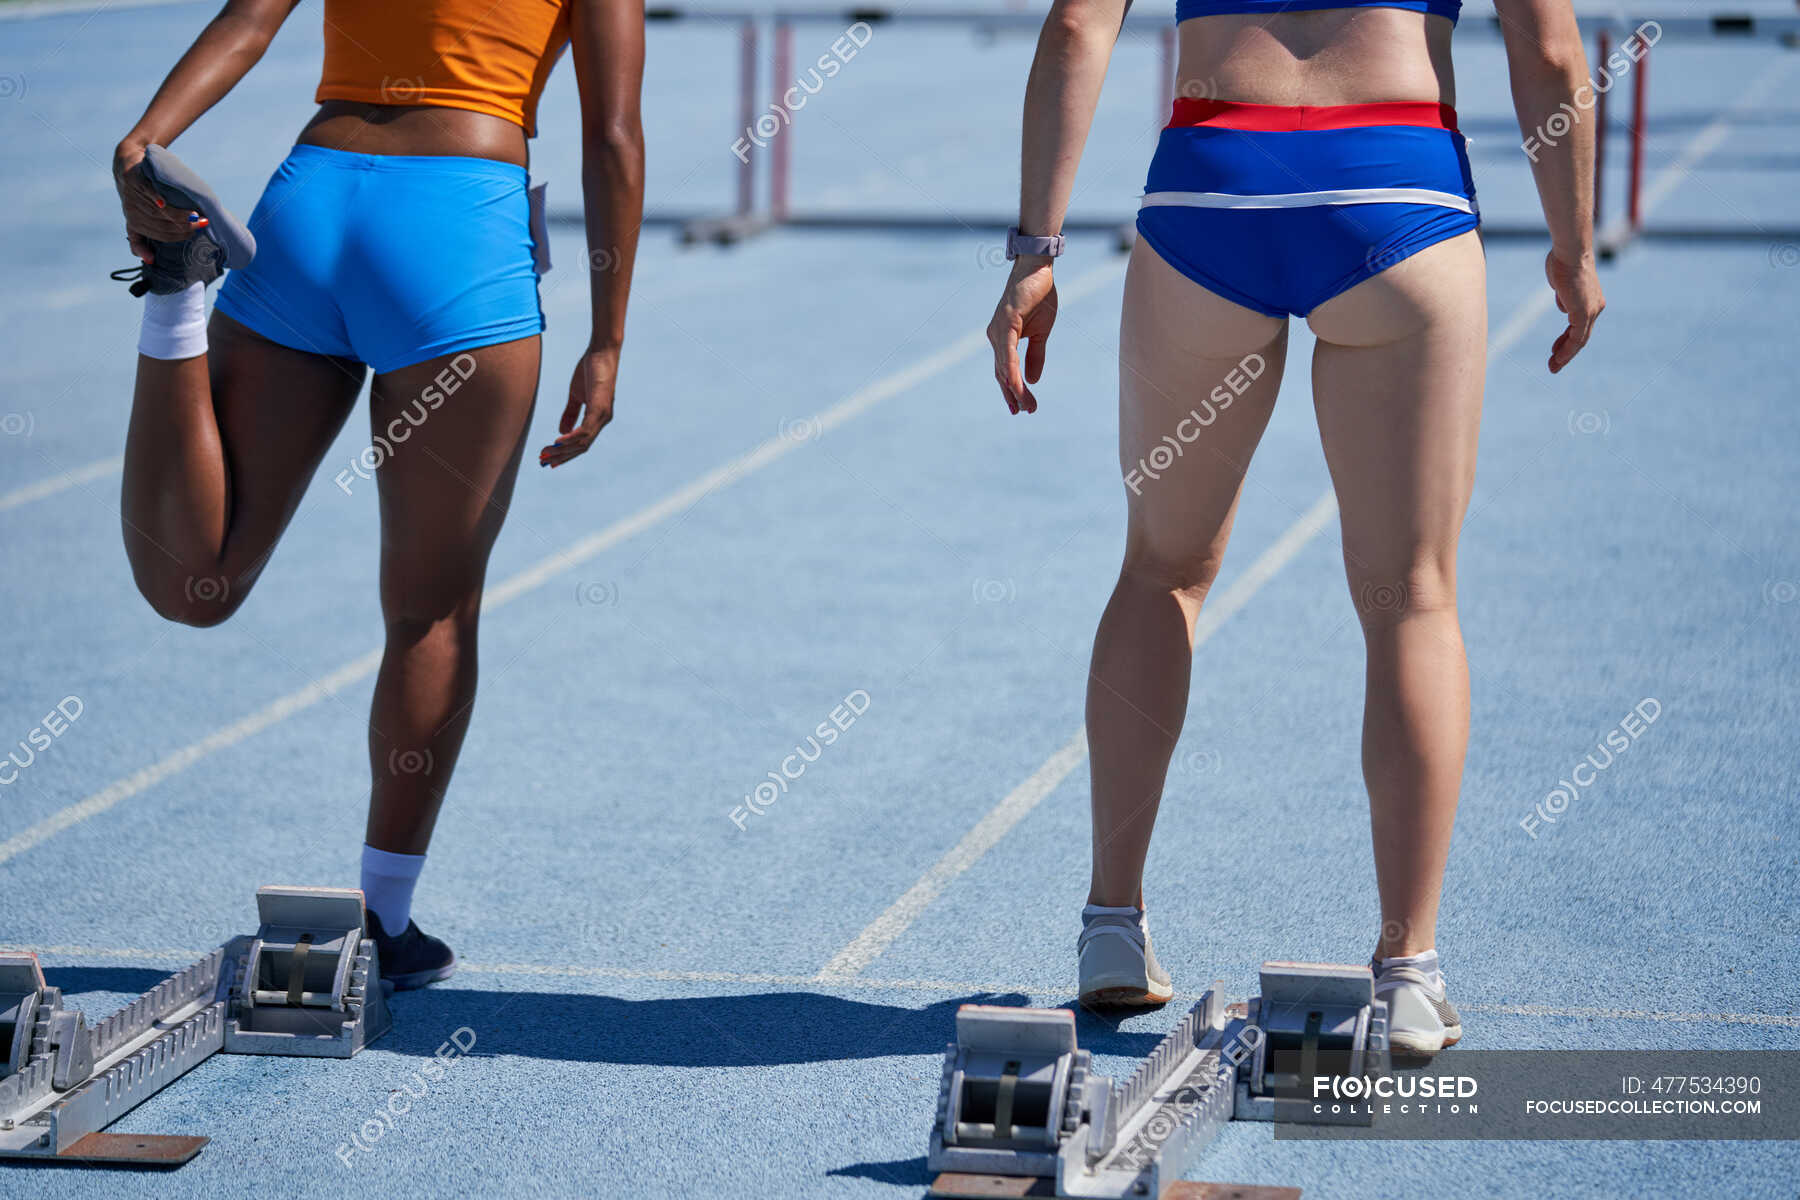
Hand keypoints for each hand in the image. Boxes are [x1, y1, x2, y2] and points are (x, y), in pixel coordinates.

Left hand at [113, 139, 205, 264]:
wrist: (126, 165)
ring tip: (196, 215)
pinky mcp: (133, 180)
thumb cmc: (139, 196)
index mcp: (134, 224)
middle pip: (159, 224)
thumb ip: (141, 240)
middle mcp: (131, 213)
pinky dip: (154, 198)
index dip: (178, 236)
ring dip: (176, 214)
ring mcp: (132, 196)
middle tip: (202, 223)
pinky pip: (146, 191)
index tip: (194, 234)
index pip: (160, 235)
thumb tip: (150, 261)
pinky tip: (163, 202)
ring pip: (155, 211)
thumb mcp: (138, 217)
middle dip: (183, 226)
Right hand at [540, 345, 618, 467]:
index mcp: (597, 418)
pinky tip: (558, 441)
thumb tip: (561, 432)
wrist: (601, 352)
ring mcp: (602, 416)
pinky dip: (571, 438)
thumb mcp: (576, 395)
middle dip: (562, 456)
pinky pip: (585, 430)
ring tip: (546, 453)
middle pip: (582, 447)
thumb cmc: (590, 371)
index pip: (582, 443)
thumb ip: (570, 413)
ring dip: (563, 449)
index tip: (550, 460)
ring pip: (582, 442)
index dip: (566, 453)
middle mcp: (602, 420)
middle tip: (544, 461)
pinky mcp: (599, 409)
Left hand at [986, 259, 1056, 413]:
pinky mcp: (1006, 322)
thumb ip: (1035, 355)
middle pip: (1002, 373)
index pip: (1005, 370)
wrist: (1038, 269)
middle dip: (1013, 395)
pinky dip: (1011, 371)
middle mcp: (996, 336)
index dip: (1012, 390)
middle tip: (1025, 412)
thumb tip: (1032, 380)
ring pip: (1004, 367)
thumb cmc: (1038, 296)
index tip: (1022, 408)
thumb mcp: (1041, 333)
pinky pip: (1007, 353)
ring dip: (1014, 388)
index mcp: (1003, 338)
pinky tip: (1016, 385)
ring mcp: (998, 329)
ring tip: (1026, 405)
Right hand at [1544, 249, 1603, 373]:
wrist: (1570, 252)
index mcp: (1591, 300)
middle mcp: (1595, 307)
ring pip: (1579, 340)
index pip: (1580, 326)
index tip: (1556, 349)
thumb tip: (1563, 305)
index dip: (1567, 339)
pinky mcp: (1583, 313)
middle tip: (1555, 364)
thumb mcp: (1563, 282)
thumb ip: (1564, 295)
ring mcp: (1590, 311)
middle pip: (1582, 336)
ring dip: (1566, 355)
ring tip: (1553, 367)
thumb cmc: (1564, 261)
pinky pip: (1576, 337)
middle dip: (1567, 352)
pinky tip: (1557, 358)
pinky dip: (1567, 350)